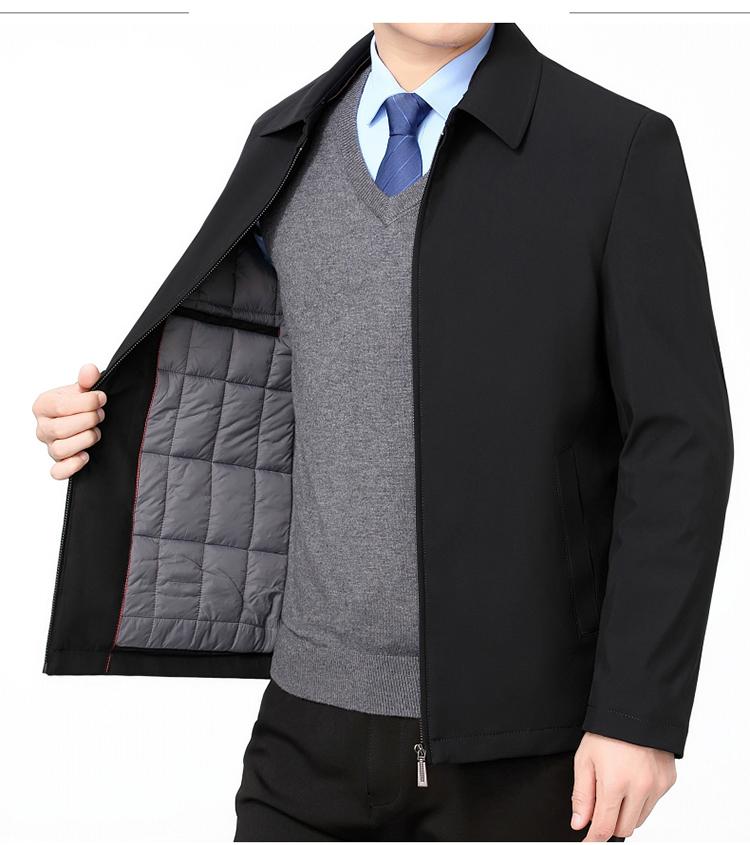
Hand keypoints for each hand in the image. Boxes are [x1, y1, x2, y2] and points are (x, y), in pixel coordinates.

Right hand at [32, 363, 106, 478]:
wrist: (88, 419)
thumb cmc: (82, 404)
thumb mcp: (85, 388)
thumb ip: (88, 379)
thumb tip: (90, 370)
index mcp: (43, 405)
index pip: (60, 407)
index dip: (85, 403)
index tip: (101, 398)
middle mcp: (43, 428)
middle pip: (60, 429)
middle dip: (87, 421)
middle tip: (100, 415)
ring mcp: (50, 447)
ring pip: (60, 450)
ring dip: (84, 440)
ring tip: (96, 431)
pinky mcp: (59, 464)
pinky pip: (58, 472)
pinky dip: (72, 466)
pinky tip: (86, 456)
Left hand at [571, 732, 675, 840]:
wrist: (635, 710)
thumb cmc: (607, 732)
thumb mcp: (584, 760)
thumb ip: (582, 795)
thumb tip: (579, 823)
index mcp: (615, 783)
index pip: (604, 827)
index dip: (593, 838)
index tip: (587, 840)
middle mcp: (640, 788)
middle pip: (624, 828)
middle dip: (609, 823)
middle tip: (600, 807)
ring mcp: (657, 787)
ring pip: (639, 819)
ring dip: (626, 813)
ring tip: (617, 787)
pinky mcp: (668, 782)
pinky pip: (653, 803)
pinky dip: (641, 800)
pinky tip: (633, 778)